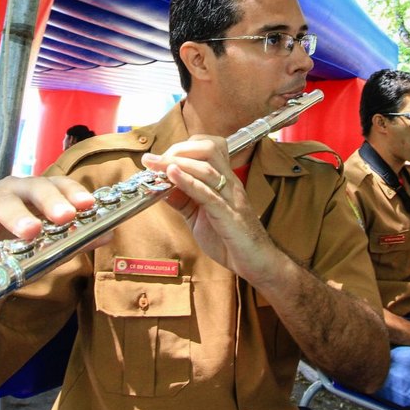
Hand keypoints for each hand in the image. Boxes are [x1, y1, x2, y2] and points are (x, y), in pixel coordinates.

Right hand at [0, 175, 96, 261]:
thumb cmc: (16, 250)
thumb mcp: (48, 249)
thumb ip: (75, 240)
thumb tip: (108, 233)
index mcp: (36, 194)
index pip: (58, 184)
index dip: (73, 192)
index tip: (89, 205)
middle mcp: (13, 191)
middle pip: (33, 187)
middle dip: (50, 200)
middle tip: (65, 216)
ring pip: (3, 203)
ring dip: (17, 216)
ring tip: (30, 232)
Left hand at [141, 136, 275, 281]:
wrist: (256, 262)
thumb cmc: (229, 239)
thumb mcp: (198, 216)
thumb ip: (182, 200)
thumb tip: (160, 186)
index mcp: (224, 181)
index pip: (208, 147)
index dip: (183, 147)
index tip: (161, 156)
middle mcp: (229, 184)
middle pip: (207, 149)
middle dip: (178, 150)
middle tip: (154, 160)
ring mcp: (230, 197)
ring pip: (206, 168)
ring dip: (176, 162)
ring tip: (154, 163)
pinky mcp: (228, 215)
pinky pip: (207, 193)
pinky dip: (187, 182)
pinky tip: (171, 174)